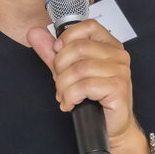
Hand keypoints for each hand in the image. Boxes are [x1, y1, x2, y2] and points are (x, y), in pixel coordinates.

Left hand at [27, 19, 138, 142]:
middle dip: (60, 67)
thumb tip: (34, 33)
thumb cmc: (94, 98)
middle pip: (79, 48)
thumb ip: (52, 52)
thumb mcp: (68, 71)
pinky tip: (71, 103)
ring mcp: (120, 71)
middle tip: (60, 82)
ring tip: (64, 96)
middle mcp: (117, 55)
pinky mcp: (118, 88)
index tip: (58, 52)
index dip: (67, 38)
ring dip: (64, 86)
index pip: (88, 26)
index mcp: (108, 45)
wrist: (111, 127)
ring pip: (79, 69)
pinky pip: (85, 86)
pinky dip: (71, 96)